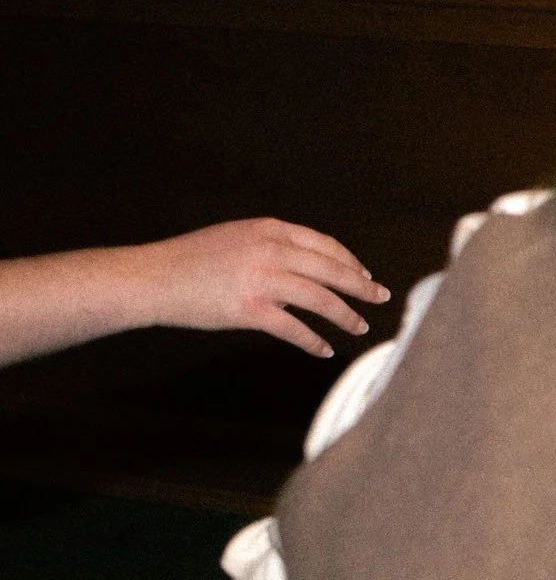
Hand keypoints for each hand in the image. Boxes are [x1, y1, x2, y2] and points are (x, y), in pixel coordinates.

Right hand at [125, 219, 390, 358]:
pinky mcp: (249, 309)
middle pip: (332, 270)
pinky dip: (313, 341)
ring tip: (360, 328)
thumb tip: (308, 270)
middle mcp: (271, 250)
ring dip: (345, 316)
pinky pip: (293, 328)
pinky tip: (324, 350)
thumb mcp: (237, 239)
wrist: (152, 278)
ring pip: (321, 299)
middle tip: (380, 298)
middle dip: (361, 287)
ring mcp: (261, 279)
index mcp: (270, 229)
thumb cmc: (191, 261)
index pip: (325, 245)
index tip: (364, 275)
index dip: (350, 262)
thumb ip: (273, 248)